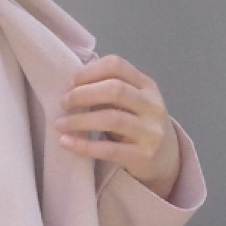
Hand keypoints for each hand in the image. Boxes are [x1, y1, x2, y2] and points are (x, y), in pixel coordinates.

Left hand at [54, 53, 182, 200]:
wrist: (166, 159)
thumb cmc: (138, 126)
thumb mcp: (132, 103)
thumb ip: (110, 91)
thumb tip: (71, 87)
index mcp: (147, 86)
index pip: (117, 66)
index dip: (90, 71)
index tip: (72, 82)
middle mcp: (152, 105)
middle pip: (114, 90)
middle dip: (83, 94)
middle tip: (63, 103)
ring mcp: (150, 131)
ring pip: (112, 119)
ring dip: (80, 120)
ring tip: (59, 124)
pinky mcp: (143, 156)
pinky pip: (109, 150)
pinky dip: (84, 145)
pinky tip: (66, 142)